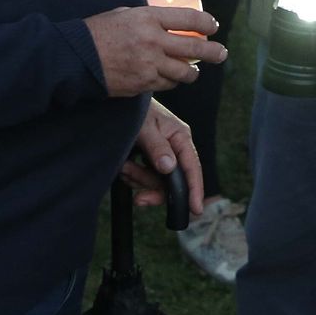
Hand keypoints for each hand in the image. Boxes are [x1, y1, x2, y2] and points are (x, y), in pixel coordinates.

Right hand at [85, 6, 225, 96]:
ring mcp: (148, 65)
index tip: (214, 26)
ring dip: (193, 72)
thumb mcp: (124, 14)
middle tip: (221, 53)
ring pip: (184, 71)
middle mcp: (152, 41)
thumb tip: (168, 23)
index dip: (206, 22)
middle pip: (194, 47)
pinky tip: (171, 78)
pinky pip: (167, 84)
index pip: (188, 18)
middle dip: (213, 52)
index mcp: (148, 18)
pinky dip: (172, 81)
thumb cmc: (98, 32)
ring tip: (194, 70)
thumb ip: (148, 19)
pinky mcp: (142, 84)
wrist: (75, 58)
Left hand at [122, 99, 204, 215]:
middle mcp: (174, 149)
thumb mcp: (145, 127)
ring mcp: (162, 156)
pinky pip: (145, 179)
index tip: (196, 209)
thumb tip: (169, 168)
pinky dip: (133, 177)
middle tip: (134, 188)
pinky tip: (124, 166)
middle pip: (172, 181)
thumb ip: (157, 147)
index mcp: (180, 137)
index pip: (192, 167)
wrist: (119, 105)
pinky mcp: (150, 161)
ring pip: (156, 182)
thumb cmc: (136, 110)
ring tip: (124, 166)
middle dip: (151, 185)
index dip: (195, 189)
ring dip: (138, 179)